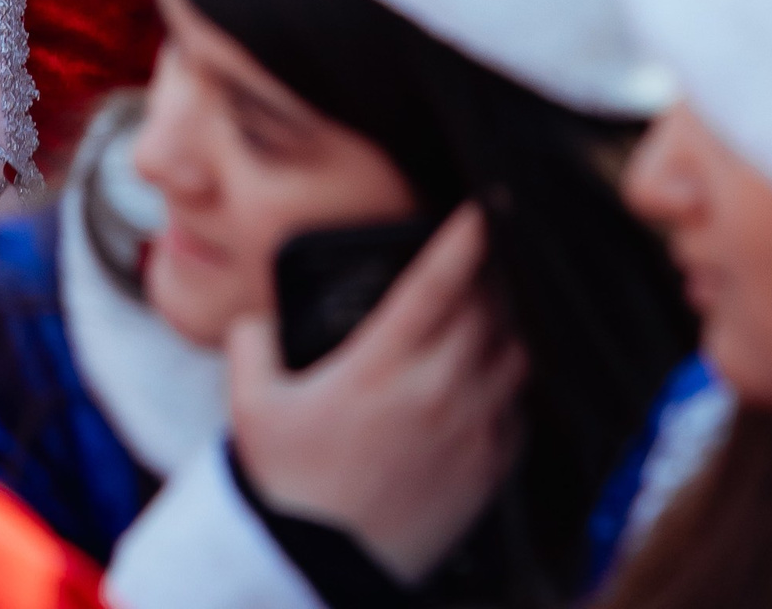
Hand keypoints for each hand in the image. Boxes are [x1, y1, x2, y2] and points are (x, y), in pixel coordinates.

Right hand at [226, 203, 527, 584]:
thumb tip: (259, 318)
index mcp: (381, 366)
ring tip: (502, 302)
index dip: (464, 239)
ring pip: (516, 358)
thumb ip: (252, 342)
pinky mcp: (486, 473)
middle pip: (489, 313)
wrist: (318, 568)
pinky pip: (519, 412)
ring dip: (511, 324)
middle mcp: (436, 394)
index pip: (436, 285)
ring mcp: (469, 435)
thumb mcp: (252, 403)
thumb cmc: (286, 482)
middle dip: (493, 272)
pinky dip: (515, 383)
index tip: (484, 204)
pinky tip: (498, 373)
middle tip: (493, 245)